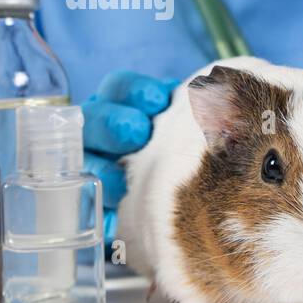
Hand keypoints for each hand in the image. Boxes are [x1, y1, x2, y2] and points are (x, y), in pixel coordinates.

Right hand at [81, 70, 180, 243]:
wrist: (186, 186)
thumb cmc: (188, 140)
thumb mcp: (191, 121)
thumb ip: (193, 111)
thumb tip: (216, 102)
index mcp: (122, 100)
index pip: (119, 87)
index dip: (134, 91)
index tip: (157, 101)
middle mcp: (102, 127)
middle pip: (94, 118)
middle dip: (112, 123)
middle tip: (137, 133)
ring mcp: (95, 160)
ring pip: (87, 159)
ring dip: (103, 169)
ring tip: (122, 183)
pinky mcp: (96, 195)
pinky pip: (90, 200)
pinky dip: (103, 208)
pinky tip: (115, 216)